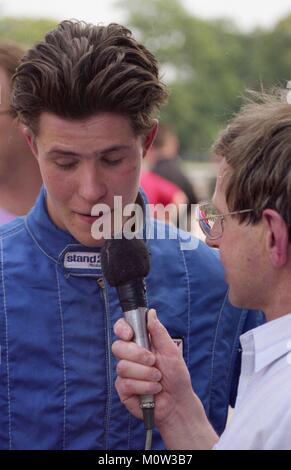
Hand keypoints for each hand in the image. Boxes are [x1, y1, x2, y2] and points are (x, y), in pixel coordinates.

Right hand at [112, 309, 193, 426]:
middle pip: (118, 347)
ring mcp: (125, 373)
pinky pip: (126, 383)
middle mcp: (130, 356)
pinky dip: (144, 386)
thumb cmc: (176, 375)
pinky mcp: (123, 390)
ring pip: (123, 366)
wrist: (178, 402)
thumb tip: (150, 312)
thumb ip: (159, 332)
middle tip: (153, 361)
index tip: (130, 334)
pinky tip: (153, 389)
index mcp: (140, 343)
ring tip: (157, 379)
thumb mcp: (171, 351)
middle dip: (138, 354)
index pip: (122, 329)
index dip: (122, 329)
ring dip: (145, 374)